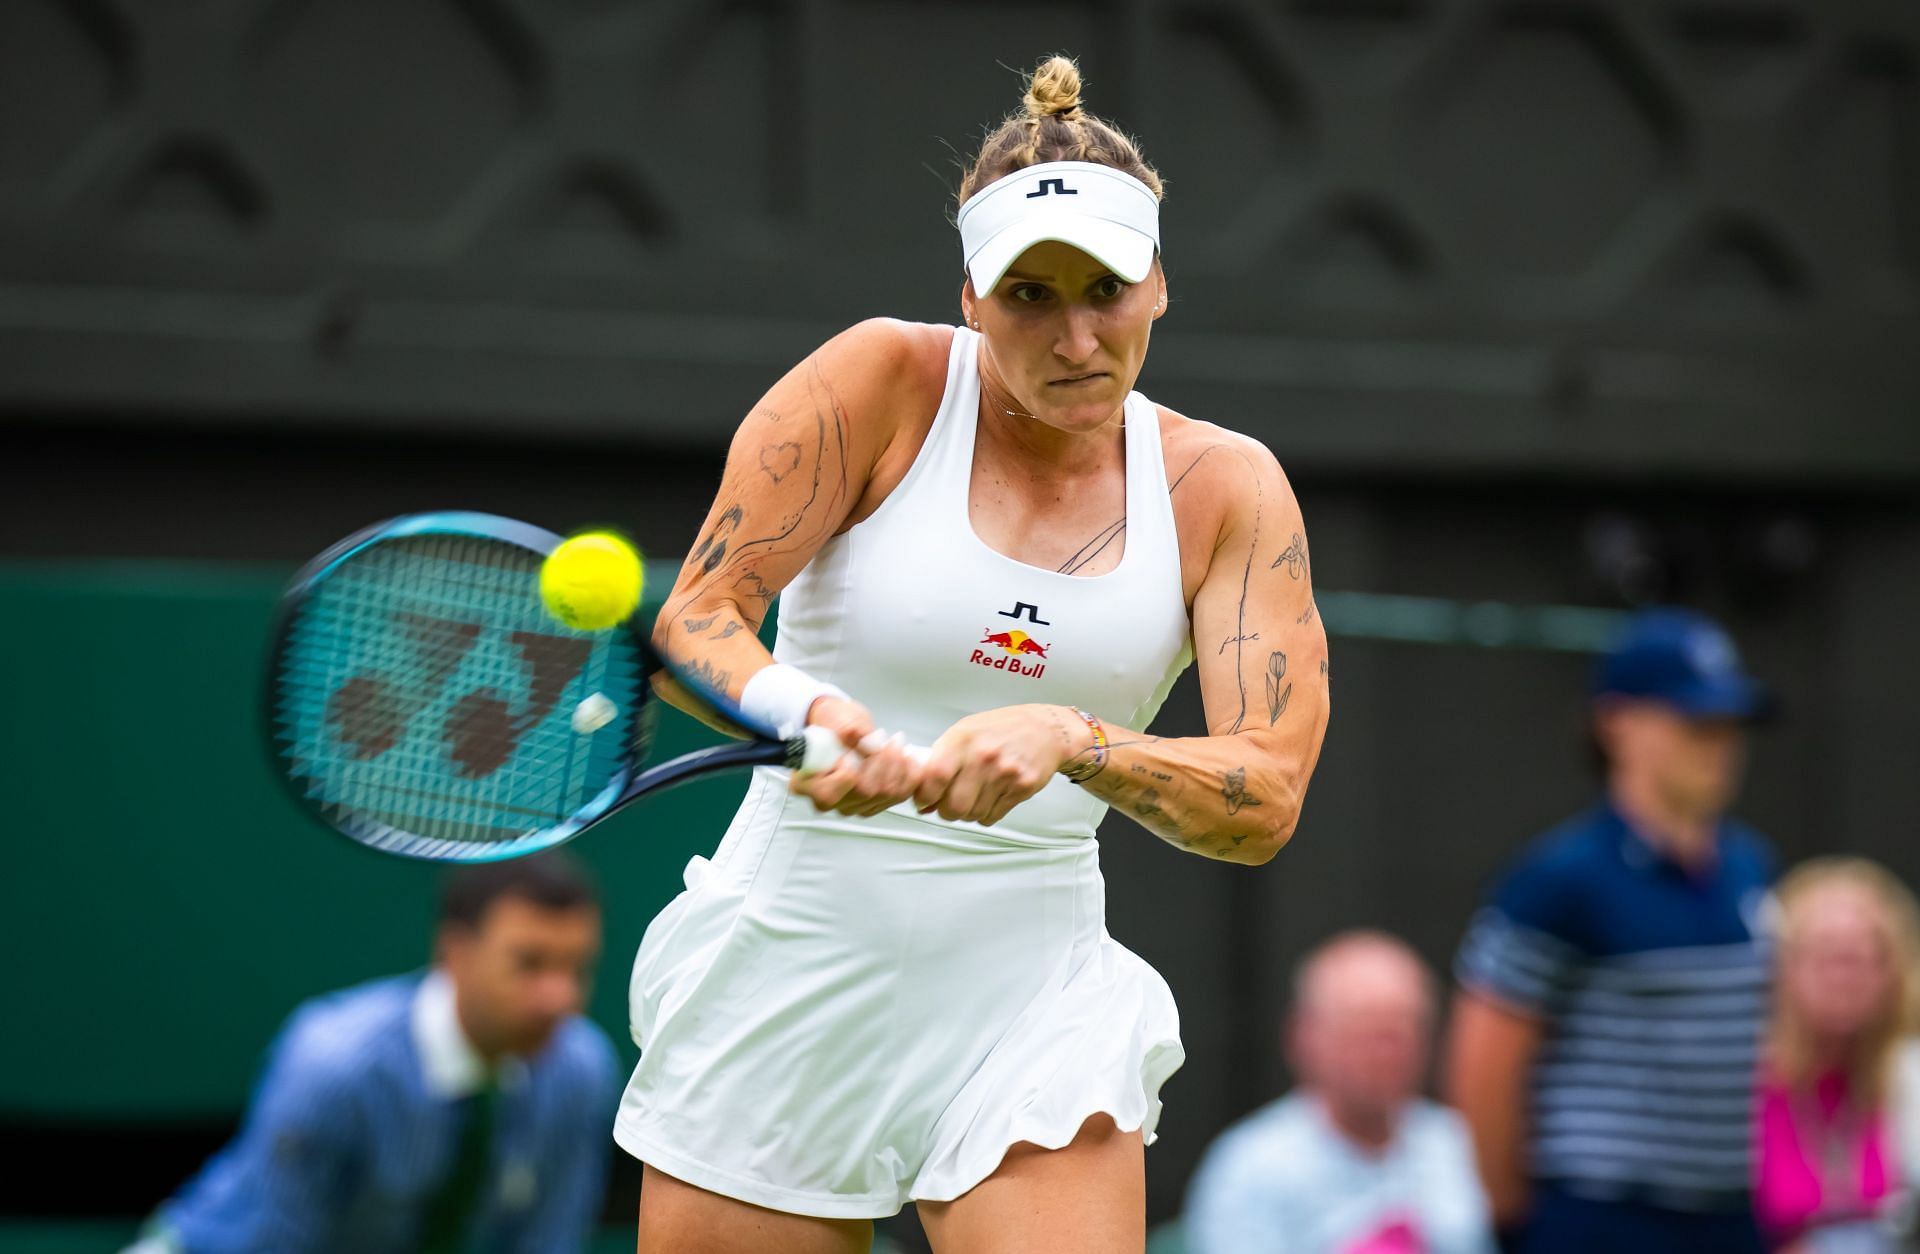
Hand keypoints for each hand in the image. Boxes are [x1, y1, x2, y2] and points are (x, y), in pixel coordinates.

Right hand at [788, 695, 922, 817]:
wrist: (841, 726)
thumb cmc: (833, 722)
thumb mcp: (835, 719)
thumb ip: (847, 731)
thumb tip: (861, 740)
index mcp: (805, 783)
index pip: (829, 794)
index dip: (848, 775)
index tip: (855, 749)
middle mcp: (827, 801)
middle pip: (864, 793)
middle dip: (883, 762)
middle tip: (887, 737)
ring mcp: (851, 805)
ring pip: (885, 796)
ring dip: (898, 766)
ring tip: (897, 743)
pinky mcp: (872, 804)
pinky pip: (898, 796)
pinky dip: (909, 776)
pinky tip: (908, 757)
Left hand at [911, 704, 1081, 826]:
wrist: (1044, 729)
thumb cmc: (999, 729)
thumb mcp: (964, 733)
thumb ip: (940, 761)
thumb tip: (922, 799)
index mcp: (962, 740)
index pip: (934, 778)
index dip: (924, 796)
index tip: (923, 800)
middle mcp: (983, 757)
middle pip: (953, 806)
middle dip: (946, 811)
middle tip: (949, 804)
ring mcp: (1004, 773)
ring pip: (972, 815)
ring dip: (968, 813)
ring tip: (973, 797)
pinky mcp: (1021, 788)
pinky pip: (993, 817)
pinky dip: (986, 814)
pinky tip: (990, 798)